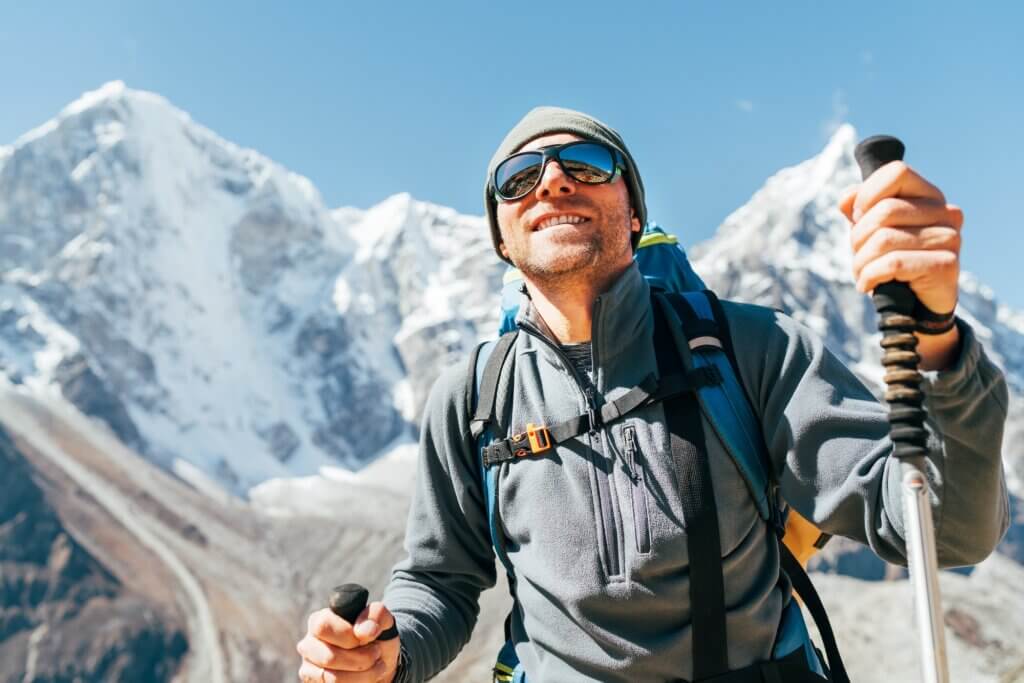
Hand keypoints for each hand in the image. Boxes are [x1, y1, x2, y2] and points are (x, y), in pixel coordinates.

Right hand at [296, 601, 399, 682]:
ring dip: (363, 674)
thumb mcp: (383, 621)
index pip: (323, 626)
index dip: (348, 635)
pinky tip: (365, 677)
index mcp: (320, 620)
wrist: (379, 664)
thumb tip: (364, 631)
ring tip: (376, 665)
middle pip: (328, 658)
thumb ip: (376, 615)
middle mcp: (309, 644)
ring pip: (332, 678)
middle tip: (376, 653)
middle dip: (361, 658)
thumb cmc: (376, 638)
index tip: (367, 638)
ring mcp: (309, 667)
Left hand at [839, 160, 963, 369]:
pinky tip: (867, 285)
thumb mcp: (871, 233)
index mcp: (929, 196)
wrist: (916, 308)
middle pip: (884, 210)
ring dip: (860, 261)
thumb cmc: (893, 264)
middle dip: (857, 237)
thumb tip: (846, 198)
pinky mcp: (946, 264)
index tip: (857, 216)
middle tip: (858, 255)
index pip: (896, 172)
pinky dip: (869, 276)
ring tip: (862, 273)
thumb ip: (859, 211)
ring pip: (883, 239)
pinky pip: (892, 263)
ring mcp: (950, 238)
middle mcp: (946, 212)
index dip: (867, 193)